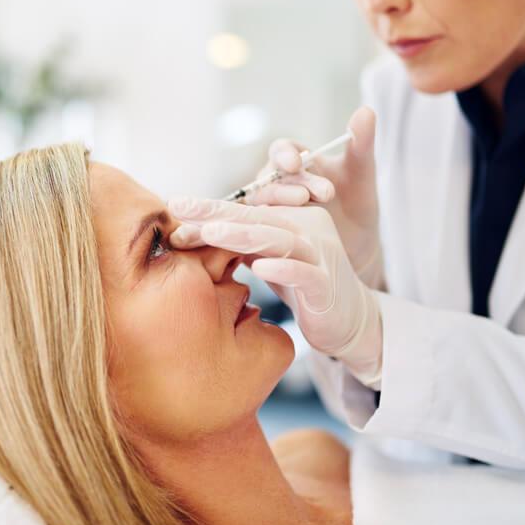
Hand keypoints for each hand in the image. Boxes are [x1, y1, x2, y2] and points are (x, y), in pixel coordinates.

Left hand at [168, 198, 383, 387]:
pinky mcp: (327, 285)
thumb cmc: (303, 286)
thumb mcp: (269, 258)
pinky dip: (284, 268)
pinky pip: (306, 274)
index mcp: (291, 218)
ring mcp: (319, 255)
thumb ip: (243, 242)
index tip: (174, 208)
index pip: (245, 210)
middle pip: (257, 215)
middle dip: (216, 210)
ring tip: (210, 231)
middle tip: (180, 204)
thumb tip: (195, 231)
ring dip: (244, 235)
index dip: (209, 209)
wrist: (350, 320)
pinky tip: (260, 267)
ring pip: (279, 239)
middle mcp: (306, 228)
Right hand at [196, 107, 384, 289]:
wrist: (358, 247)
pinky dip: (264, 232)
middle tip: (319, 193)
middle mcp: (277, 184)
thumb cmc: (356, 205)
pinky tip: (283, 236)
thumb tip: (366, 110)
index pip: (280, 151)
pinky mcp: (265, 236)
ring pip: (258, 205)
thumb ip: (362, 143)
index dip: (284, 154)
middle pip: (269, 179)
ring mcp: (269, 210)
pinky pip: (255, 232)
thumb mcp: (362, 174)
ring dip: (278, 205)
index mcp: (296, 162)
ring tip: (304, 207)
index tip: (297, 162)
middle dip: (291, 184)